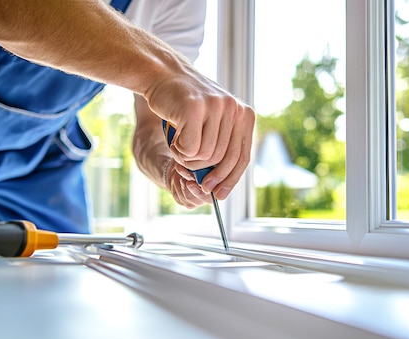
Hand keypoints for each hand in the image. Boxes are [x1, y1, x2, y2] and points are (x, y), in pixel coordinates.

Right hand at [145, 66, 254, 199]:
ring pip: (205, 155)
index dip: (230, 179)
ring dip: (187, 158)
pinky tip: (174, 137)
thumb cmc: (186, 104)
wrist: (163, 74)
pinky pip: (189, 148)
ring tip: (179, 144)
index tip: (218, 194)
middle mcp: (234, 109)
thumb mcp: (212, 121)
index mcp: (244, 114)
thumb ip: (222, 145)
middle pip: (222, 159)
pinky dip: (178, 150)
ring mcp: (216, 107)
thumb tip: (222, 185)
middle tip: (188, 172)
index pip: (242, 156)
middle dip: (204, 172)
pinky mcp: (195, 108)